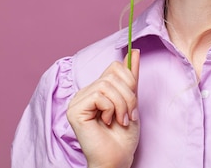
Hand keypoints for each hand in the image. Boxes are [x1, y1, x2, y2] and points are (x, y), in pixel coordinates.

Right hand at [67, 50, 139, 167]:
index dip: (129, 81)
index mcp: (97, 89)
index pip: (115, 67)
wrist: (117, 159)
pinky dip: (110, 109)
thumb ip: (131, 78)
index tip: (133, 103)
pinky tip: (107, 122)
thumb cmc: (123, 136)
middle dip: (128, 96)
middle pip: (112, 75)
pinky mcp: (75, 110)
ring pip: (106, 85)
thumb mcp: (132, 101)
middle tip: (128, 116)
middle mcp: (85, 93)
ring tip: (120, 120)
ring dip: (121, 105)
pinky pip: (98, 95)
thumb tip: (136, 52)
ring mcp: (77, 101)